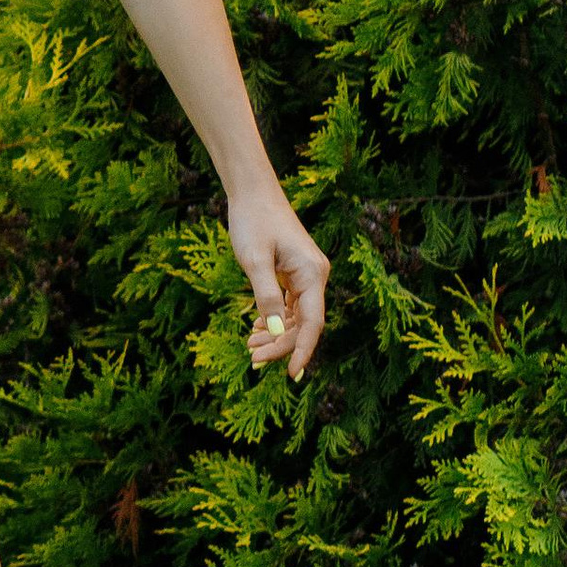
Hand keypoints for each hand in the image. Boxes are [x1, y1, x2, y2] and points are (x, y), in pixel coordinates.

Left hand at [226, 178, 328, 381]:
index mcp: (312, 274)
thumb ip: (266, 297)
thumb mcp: (254, 260)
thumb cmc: (252, 220)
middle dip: (280, 344)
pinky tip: (258, 326)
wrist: (252, 190)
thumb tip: (277, 333)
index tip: (291, 375)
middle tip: (253, 358)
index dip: (303, 351)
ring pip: (296, 316)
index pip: (313, 324)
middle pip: (304, 323)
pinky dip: (275, 317)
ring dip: (276, 333)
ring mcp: (306, 274)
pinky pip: (291, 303)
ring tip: (250, 345)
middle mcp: (316, 276)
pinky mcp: (296, 271)